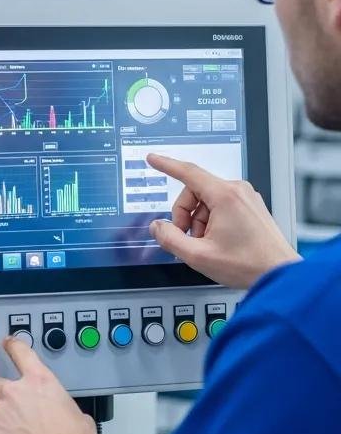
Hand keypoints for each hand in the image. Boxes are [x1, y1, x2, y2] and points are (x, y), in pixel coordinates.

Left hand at [0, 338, 97, 433]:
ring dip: (0, 425)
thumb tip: (61, 414)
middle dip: (6, 401)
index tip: (7, 342)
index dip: (13, 346)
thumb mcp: (79, 416)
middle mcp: (15, 392)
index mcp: (40, 382)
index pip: (21, 353)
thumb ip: (61, 406)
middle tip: (20, 420)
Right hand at [146, 154, 298, 289]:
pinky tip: (216, 240)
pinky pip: (220, 206)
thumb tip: (158, 226)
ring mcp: (246, 198)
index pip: (188, 172)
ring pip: (206, 201)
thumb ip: (170, 239)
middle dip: (184, 214)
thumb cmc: (248, 265)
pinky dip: (211, 221)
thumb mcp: (198, 256)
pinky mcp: (250, 207)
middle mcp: (238, 191)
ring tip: (206, 244)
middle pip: (194, 192)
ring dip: (198, 221)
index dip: (166, 165)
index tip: (153, 159)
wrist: (279, 275)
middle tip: (185, 237)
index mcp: (225, 196)